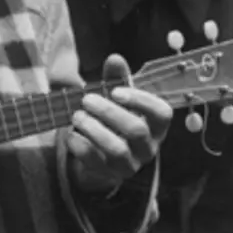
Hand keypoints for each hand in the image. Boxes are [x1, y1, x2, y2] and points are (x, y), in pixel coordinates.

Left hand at [66, 54, 171, 194]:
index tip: (116, 91)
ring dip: (94, 130)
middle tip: (86, 99)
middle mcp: (148, 146)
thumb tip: (115, 58)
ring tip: (76, 116)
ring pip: (117, 150)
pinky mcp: (110, 175)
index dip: (141, 101)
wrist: (98, 152)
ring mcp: (131, 163)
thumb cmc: (112, 116)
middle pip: (136, 131)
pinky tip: (70, 135)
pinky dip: (82, 147)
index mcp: (155, 124)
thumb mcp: (115, 95)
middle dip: (108, 112)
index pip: (162, 114)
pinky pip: (97, 163)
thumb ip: (116, 77)